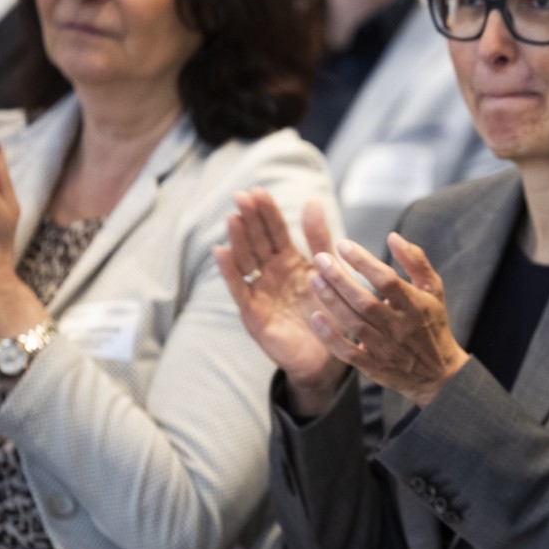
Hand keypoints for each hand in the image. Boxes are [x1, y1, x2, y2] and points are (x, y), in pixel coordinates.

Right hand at [215, 191, 345, 415]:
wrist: (327, 357)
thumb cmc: (327, 313)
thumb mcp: (327, 271)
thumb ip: (319, 238)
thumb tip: (313, 200)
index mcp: (289, 262)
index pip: (275, 232)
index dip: (266, 213)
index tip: (258, 191)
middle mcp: (270, 275)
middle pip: (257, 242)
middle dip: (249, 219)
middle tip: (242, 196)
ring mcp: (260, 293)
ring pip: (246, 261)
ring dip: (238, 240)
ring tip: (232, 217)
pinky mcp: (254, 314)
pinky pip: (240, 290)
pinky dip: (230, 272)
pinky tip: (221, 252)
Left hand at [305, 233, 465, 408]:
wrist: (437, 373)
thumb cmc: (432, 323)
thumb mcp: (434, 289)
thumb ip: (416, 261)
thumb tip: (393, 237)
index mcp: (415, 305)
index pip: (387, 279)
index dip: (363, 261)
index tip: (343, 244)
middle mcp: (400, 327)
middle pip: (364, 301)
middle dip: (339, 278)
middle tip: (320, 258)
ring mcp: (385, 349)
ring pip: (353, 323)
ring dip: (331, 300)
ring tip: (314, 278)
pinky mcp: (373, 366)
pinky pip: (347, 352)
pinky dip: (330, 336)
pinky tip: (315, 317)